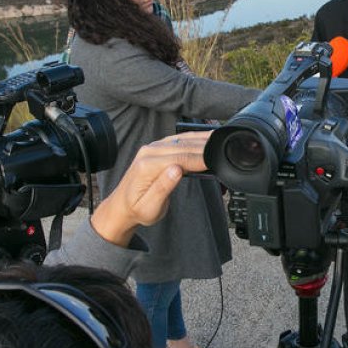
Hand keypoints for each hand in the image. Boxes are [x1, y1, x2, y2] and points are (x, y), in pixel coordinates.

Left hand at [90, 131, 211, 245]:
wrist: (122, 206)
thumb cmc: (137, 210)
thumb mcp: (149, 208)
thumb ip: (162, 188)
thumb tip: (176, 169)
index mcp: (147, 166)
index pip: (180, 158)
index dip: (200, 159)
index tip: (217, 160)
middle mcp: (148, 151)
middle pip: (183, 146)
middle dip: (205, 147)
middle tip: (225, 148)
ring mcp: (152, 147)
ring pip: (182, 139)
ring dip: (201, 139)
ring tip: (220, 138)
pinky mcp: (156, 148)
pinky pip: (178, 139)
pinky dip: (194, 138)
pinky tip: (206, 137)